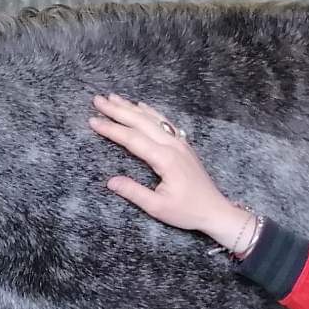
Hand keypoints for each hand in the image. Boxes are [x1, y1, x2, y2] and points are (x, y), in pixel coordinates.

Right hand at [88, 94, 251, 245]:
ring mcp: (180, 143)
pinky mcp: (183, 146)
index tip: (93, 121)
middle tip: (98, 100)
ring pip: (152, 119)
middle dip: (117, 110)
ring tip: (113, 97)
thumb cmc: (187, 211)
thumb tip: (110, 182)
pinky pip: (164, 123)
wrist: (216, 210)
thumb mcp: (157, 208)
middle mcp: (172, 146)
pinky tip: (141, 106)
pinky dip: (150, 112)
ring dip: (131, 107)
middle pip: (141, 122)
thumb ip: (133, 192)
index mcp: (165, 159)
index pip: (132, 139)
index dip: (111, 129)